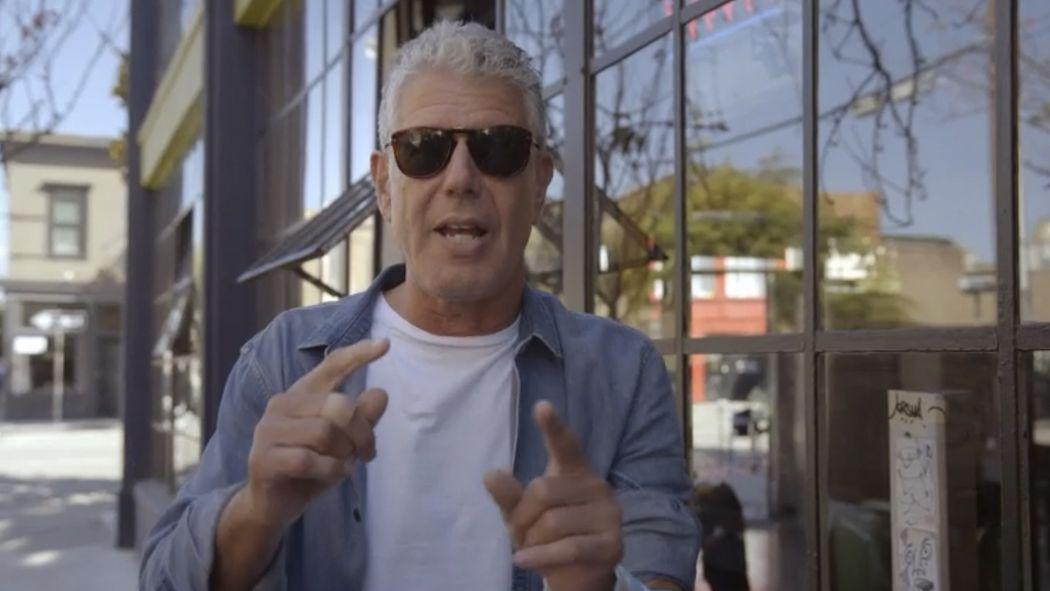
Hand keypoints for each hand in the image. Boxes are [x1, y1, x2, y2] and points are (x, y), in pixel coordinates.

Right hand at [244, 339, 389, 530]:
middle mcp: (282, 404)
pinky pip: (309, 459)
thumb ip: (361, 419)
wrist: (274, 505)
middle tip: (367, 453)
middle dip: (363, 432)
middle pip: (339, 406)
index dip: (358, 354)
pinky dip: (331, 470)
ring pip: (325, 432)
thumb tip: (381, 394)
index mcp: (303, 394)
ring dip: (344, 454)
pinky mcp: (263, 458)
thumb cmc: (311, 467)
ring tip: (344, 465)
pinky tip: (334, 475)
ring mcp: (268, 430)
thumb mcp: (344, 443)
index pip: (333, 366)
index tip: (386, 344)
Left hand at [484, 402, 622, 590]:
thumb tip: (490, 475)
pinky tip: (523, 560)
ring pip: (554, 523)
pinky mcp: (612, 544)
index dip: (553, 427)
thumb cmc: (547, 536)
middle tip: (518, 534)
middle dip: (522, 516)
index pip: (566, 445)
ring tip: (529, 549)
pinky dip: (540, 556)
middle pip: (544, 490)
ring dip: (531, 541)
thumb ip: (510, 496)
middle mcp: (597, 487)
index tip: (542, 406)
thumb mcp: (522, 514)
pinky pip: (568, 548)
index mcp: (575, 471)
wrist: (577, 575)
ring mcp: (609, 515)